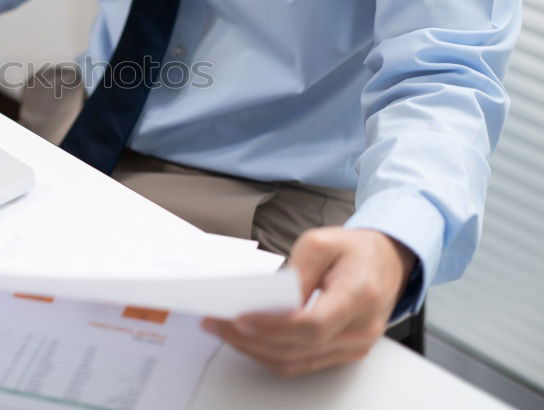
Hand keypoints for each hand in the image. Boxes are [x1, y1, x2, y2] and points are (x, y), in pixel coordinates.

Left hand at [202, 227, 415, 376]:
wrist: (388, 261)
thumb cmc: (356, 250)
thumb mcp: (322, 242)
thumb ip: (298, 270)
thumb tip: (271, 299)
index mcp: (359, 295)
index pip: (312, 324)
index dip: (273, 326)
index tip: (240, 318)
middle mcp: (360, 329)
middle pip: (298, 348)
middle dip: (251, 339)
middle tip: (218, 323)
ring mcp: (354, 346)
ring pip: (297, 362)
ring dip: (255, 350)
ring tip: (224, 331)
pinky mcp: (344, 353)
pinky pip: (303, 363)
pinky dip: (270, 355)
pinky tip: (247, 340)